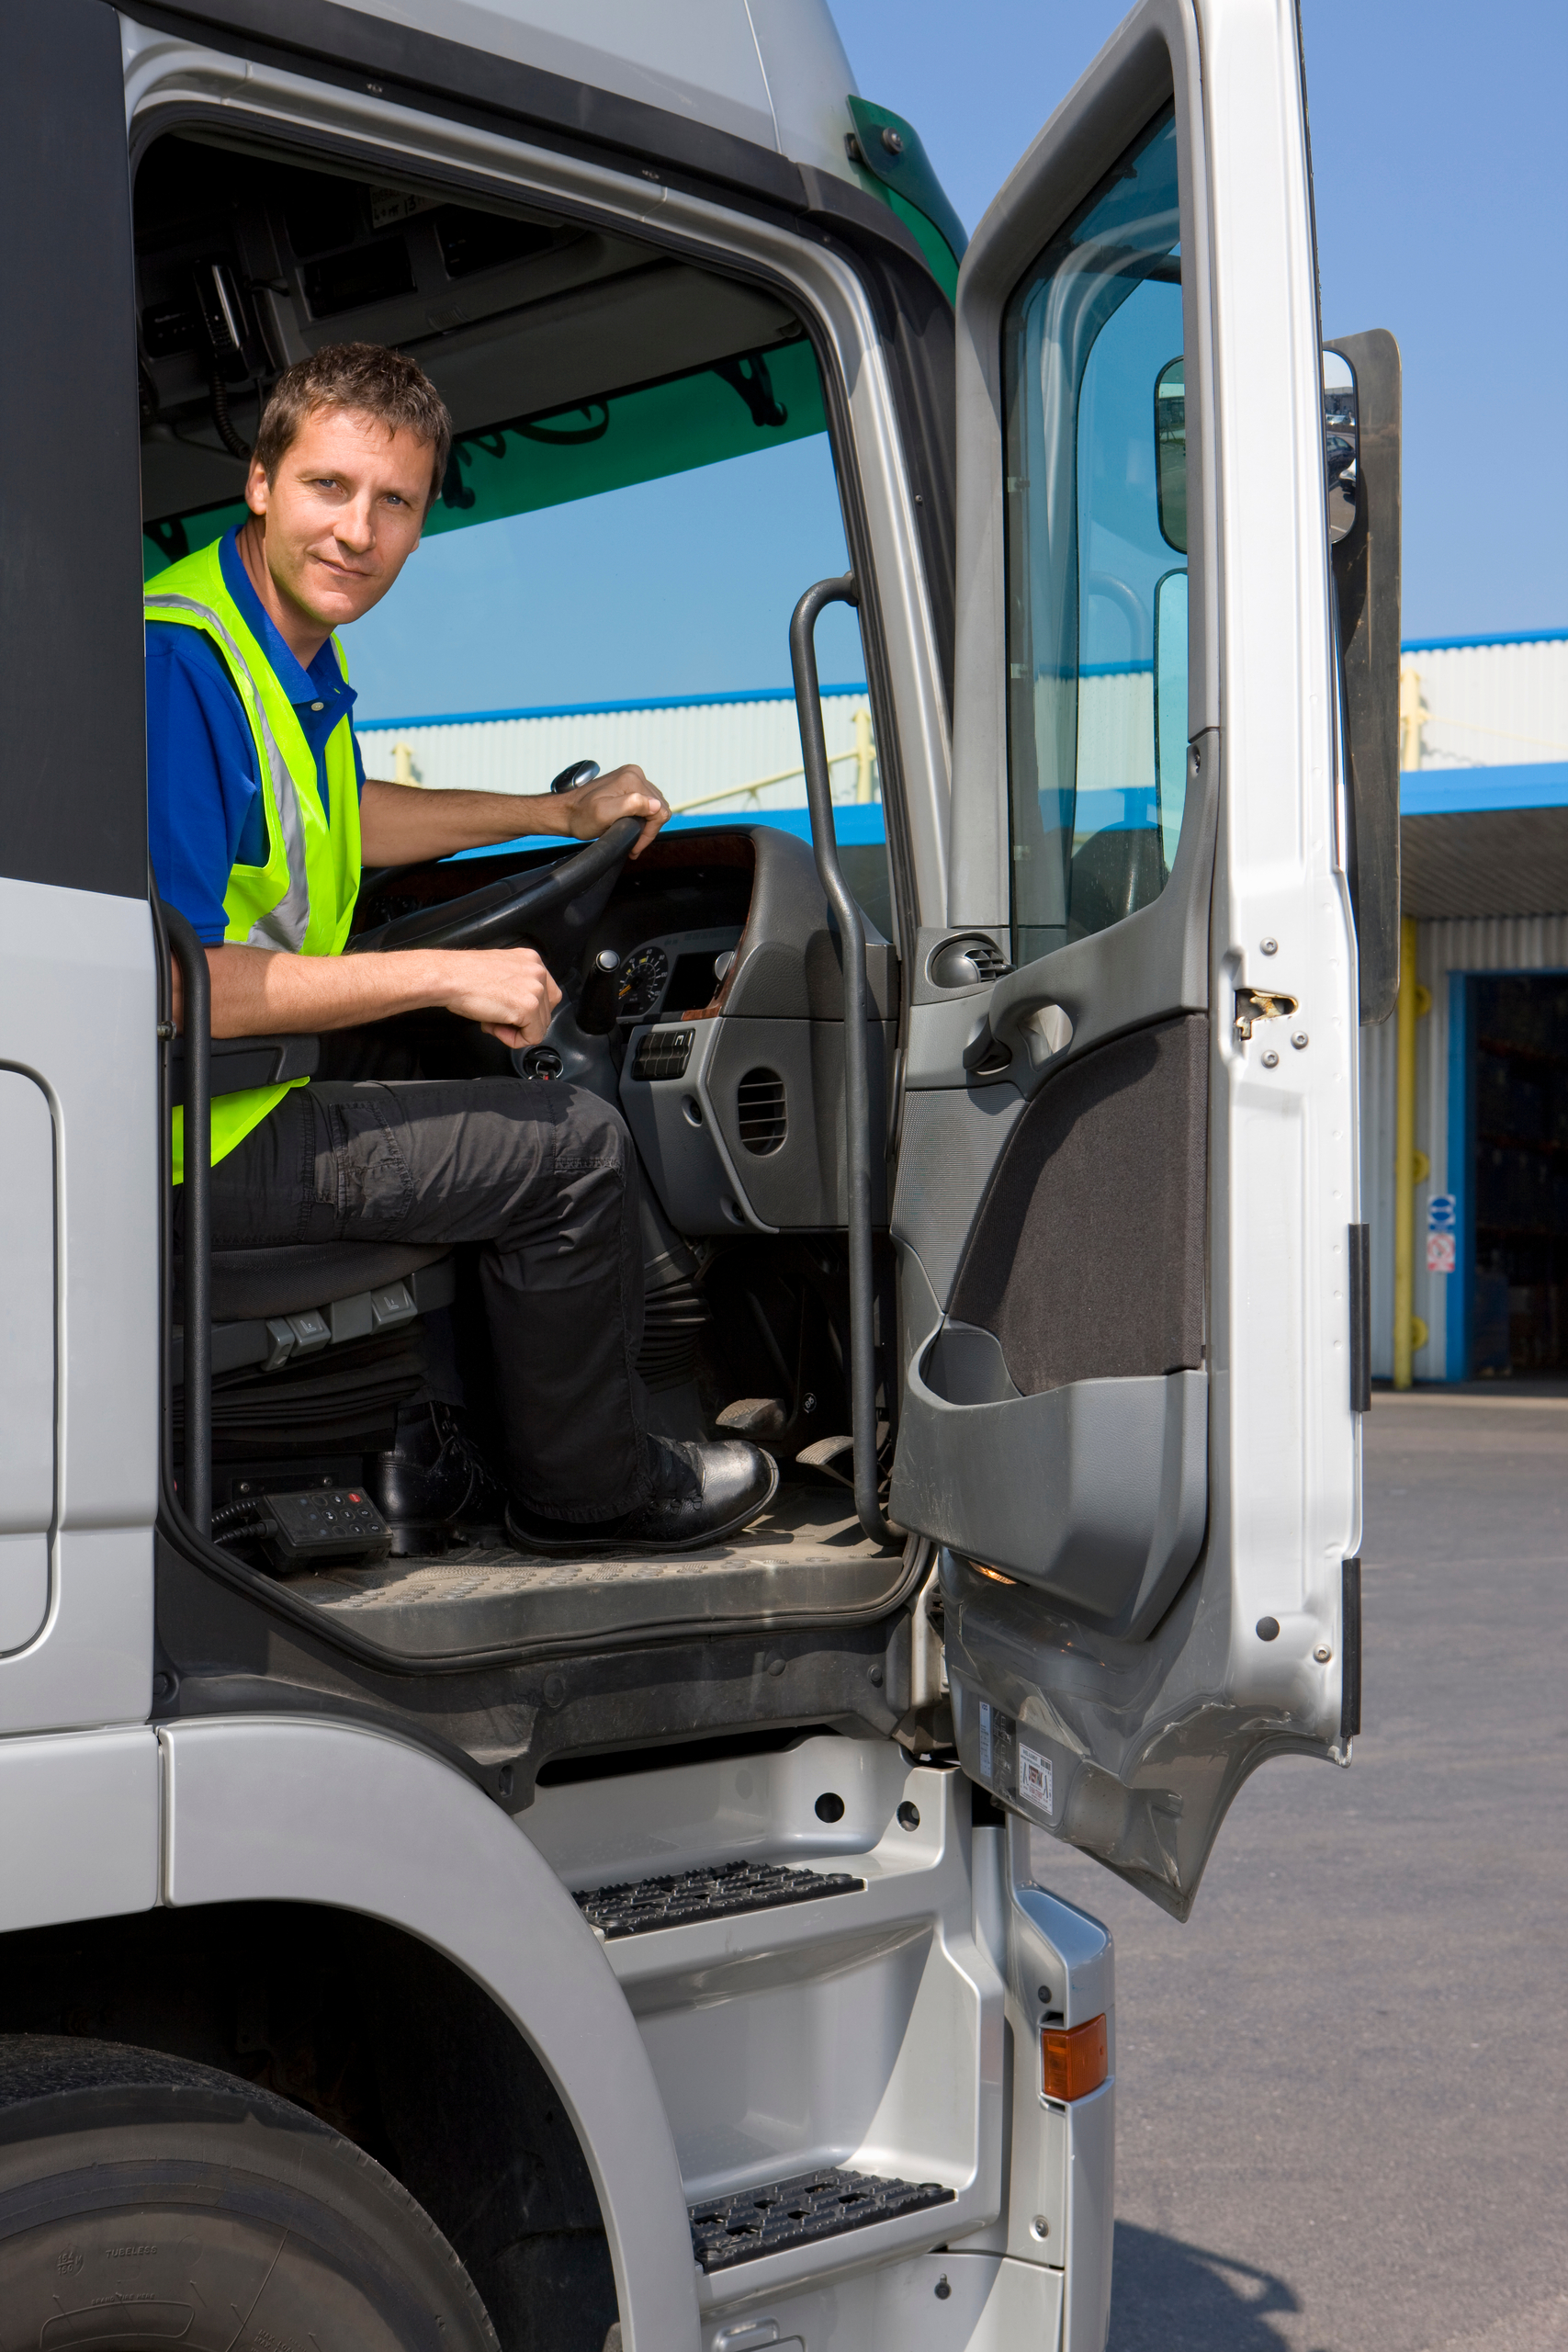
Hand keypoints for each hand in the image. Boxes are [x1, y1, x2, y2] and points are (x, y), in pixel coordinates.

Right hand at [430, 946, 560, 1049]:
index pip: (547, 994)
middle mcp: (538, 972)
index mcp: (532, 961)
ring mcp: (535, 989)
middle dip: (522, 1022)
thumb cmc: (464, 975)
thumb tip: (523, 1011)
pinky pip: (532, 1037)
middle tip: (497, 1019)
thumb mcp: (501, 972)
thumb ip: (518, 985)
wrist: (450, 977)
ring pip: (540, 1026)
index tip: (511, 1013)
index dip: (529, 1011)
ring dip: (516, 1030)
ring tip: (492, 1020)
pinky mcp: (528, 1007)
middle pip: (546, 1011)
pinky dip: (514, 1040)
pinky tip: (494, 1027)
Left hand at [558, 763, 670, 856]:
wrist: (566, 811)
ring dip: (645, 825)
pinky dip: (641, 818)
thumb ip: (631, 805)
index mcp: (632, 779)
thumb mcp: (605, 813)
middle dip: (648, 829)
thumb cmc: (582, 816)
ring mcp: (631, 777)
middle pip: (659, 807)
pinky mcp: (627, 783)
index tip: (635, 845)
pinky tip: (629, 826)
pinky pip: (645, 802)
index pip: (659, 810)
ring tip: (630, 836)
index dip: (649, 832)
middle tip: (632, 844)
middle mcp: (634, 773)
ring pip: (653, 806)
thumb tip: (656, 804)